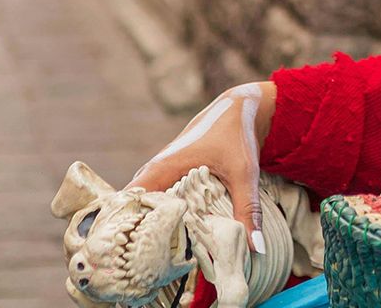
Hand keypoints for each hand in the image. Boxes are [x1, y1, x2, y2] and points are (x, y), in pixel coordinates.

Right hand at [131, 81, 273, 253]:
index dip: (124, 230)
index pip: (127, 204)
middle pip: (132, 212)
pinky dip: (159, 222)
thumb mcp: (244, 173)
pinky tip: (167, 247)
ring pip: (143, 209)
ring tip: (149, 266)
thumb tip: (256, 249)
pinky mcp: (169, 180)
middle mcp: (153, 173)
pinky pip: (155, 205)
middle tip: (140, 271)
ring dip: (146, 232)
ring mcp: (159, 177)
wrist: (238, 109)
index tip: (130, 259)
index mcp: (161, 169)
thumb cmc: (236, 135)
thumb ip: (247, 210)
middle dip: (133, 239)